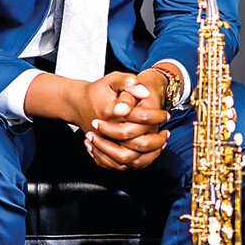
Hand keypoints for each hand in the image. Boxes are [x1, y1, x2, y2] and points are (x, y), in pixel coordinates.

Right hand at [22, 71, 170, 170]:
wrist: (79, 104)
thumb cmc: (97, 91)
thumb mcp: (112, 79)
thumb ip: (128, 83)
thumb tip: (144, 91)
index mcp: (111, 113)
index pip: (140, 117)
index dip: (156, 116)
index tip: (165, 114)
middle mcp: (107, 132)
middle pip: (137, 144)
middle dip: (156, 140)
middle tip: (165, 133)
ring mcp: (104, 144)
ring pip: (130, 158)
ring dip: (148, 154)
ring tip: (160, 144)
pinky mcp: (103, 153)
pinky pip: (121, 165)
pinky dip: (136, 162)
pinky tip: (147, 153)